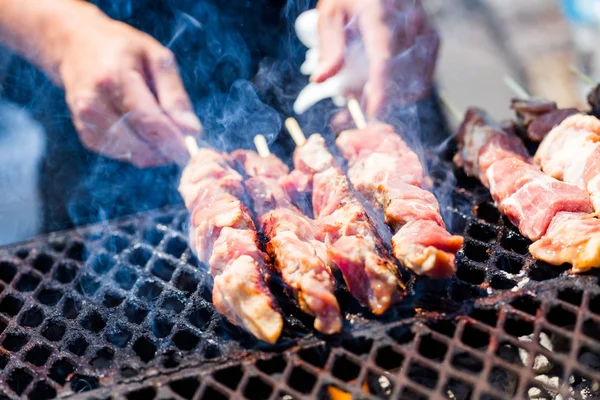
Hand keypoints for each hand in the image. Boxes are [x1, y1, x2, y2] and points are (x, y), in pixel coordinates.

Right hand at [57, 9, 201, 166]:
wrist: (76, 46)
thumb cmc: (124, 49)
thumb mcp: (157, 58)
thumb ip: (175, 95)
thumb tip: (193, 131)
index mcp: (115, 78)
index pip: (149, 122)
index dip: (174, 143)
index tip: (193, 153)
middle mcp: (95, 102)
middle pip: (141, 144)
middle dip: (168, 151)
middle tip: (184, 144)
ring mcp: (86, 121)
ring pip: (133, 155)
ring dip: (156, 153)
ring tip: (165, 133)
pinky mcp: (86, 134)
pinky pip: (123, 156)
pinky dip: (140, 150)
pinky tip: (144, 132)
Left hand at [313, 0, 438, 116]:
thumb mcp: (332, 14)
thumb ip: (329, 47)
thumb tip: (321, 79)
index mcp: (380, 14)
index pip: (383, 58)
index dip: (380, 89)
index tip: (373, 112)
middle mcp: (408, 21)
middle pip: (399, 74)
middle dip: (376, 97)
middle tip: (350, 106)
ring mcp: (424, 30)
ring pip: (415, 79)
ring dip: (392, 96)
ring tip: (365, 93)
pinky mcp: (432, 38)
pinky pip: (424, 75)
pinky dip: (406, 88)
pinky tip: (386, 86)